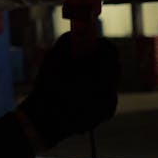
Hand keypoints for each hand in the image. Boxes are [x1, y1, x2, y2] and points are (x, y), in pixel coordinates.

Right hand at [18, 33, 119, 149]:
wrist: (44, 123)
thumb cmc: (47, 89)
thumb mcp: (52, 60)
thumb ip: (67, 42)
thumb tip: (77, 34)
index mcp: (98, 76)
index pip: (111, 51)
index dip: (101, 44)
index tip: (90, 43)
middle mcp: (109, 91)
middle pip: (112, 66)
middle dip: (100, 59)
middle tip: (83, 58)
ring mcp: (110, 104)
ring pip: (110, 80)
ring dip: (98, 74)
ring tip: (78, 77)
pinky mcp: (107, 113)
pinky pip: (106, 94)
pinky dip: (97, 89)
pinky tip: (79, 93)